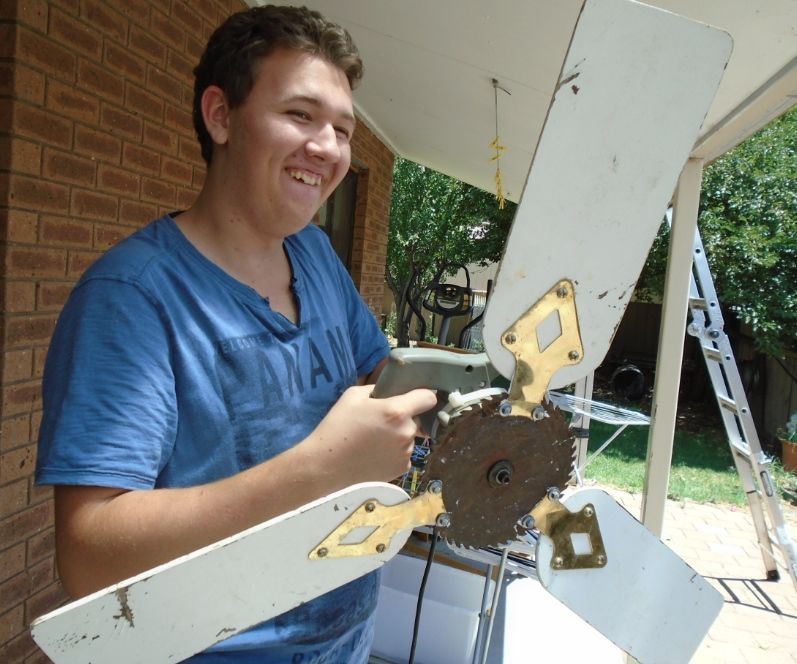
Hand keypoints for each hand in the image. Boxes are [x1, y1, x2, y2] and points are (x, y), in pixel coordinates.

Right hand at [306, 384, 437, 483]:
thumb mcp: (353, 395)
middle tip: (379, 423)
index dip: (422, 395)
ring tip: (374, 441)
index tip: (414, 398)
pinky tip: (375, 454)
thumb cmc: (337, 426)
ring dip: (398, 436)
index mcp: (397, 411)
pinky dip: (394, 452)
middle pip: (415, 419)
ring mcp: (406, 453)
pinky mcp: (402, 469)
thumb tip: (390, 391)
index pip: (428, 398)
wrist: (326, 465)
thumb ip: (377, 389)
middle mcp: (406, 432)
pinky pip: (403, 454)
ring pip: (409, 437)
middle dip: (403, 418)